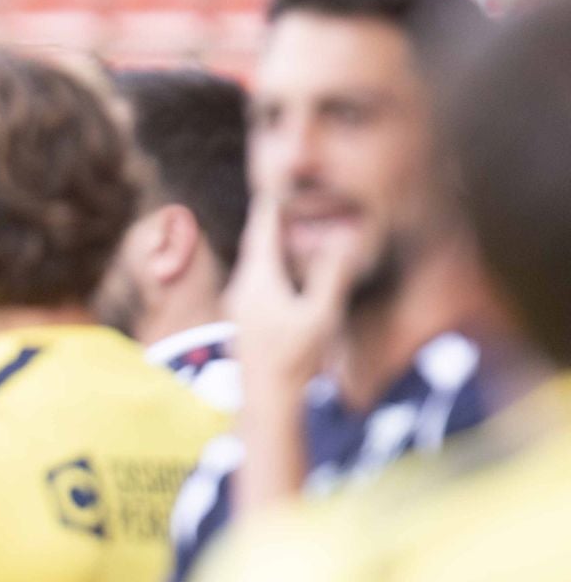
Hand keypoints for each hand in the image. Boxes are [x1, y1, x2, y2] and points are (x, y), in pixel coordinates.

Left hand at [226, 193, 361, 394]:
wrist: (266, 404)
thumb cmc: (295, 360)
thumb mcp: (321, 314)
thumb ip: (331, 274)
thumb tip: (342, 238)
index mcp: (257, 280)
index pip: (262, 229)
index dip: (273, 202)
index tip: (281, 178)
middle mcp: (241, 288)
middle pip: (256, 243)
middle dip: (272, 219)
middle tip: (288, 195)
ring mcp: (239, 306)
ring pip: (254, 263)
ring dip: (271, 243)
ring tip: (291, 225)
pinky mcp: (244, 322)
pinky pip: (256, 280)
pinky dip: (271, 264)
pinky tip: (285, 269)